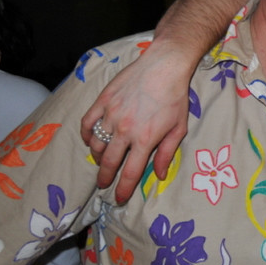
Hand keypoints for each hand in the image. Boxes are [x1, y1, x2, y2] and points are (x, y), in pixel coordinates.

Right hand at [81, 42, 192, 201]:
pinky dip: (87, 136)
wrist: (164, 66)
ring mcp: (111, 115)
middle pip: (108, 162)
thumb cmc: (175, 97)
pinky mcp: (102, 101)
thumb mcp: (179, 127)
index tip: (119, 198)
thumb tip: (160, 175)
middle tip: (104, 184)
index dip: (123, 189)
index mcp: (145, 139)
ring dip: (98, 157)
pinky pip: (87, 124)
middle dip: (105, 177)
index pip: (130, 172)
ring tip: (102, 161)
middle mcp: (125, 130)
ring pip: (96, 145)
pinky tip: (91, 140)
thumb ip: (167, 153)